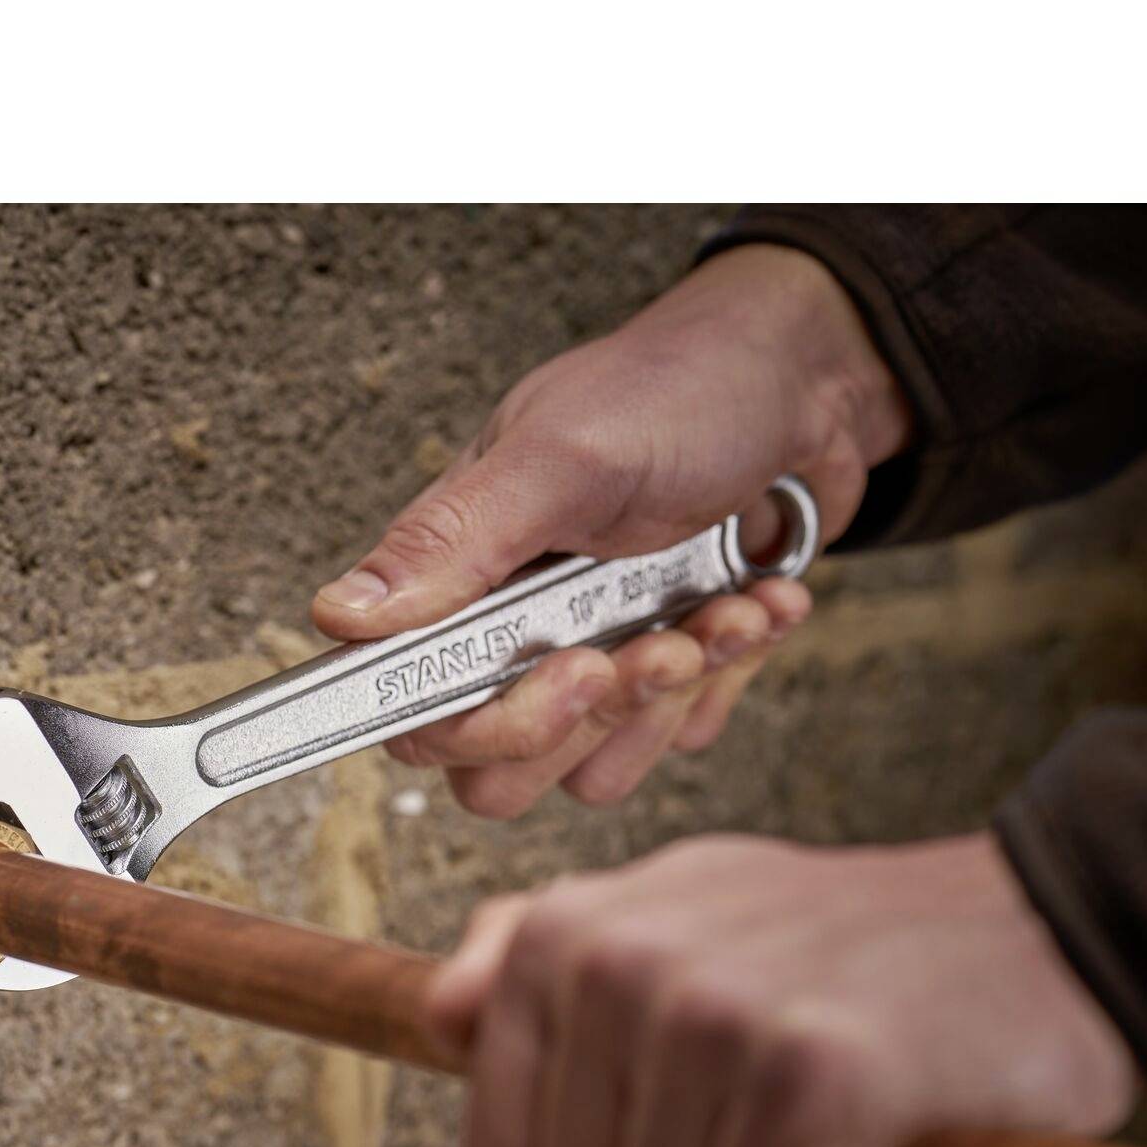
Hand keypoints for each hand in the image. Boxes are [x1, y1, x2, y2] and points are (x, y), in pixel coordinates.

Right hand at [312, 245, 914, 816]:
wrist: (807, 376)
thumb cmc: (679, 388)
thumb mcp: (563, 453)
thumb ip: (453, 541)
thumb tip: (339, 616)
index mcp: (461, 579)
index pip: (421, 717)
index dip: (488, 729)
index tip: (574, 671)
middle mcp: (513, 632)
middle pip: (502, 770)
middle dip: (595, 718)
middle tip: (654, 645)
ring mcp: (591, 655)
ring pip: (595, 770)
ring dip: (674, 696)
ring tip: (720, 608)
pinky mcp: (664, 671)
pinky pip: (678, 734)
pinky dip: (729, 671)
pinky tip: (752, 597)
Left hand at [422, 832, 1135, 1146]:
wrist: (1039, 926)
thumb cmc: (840, 952)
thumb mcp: (674, 916)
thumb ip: (539, 965)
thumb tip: (438, 1016)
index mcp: (562, 937)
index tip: (681, 1137)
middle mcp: (616, 962)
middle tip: (771, 1135)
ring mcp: (707, 1012)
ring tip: (828, 1122)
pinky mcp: (808, 1071)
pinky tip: (877, 1138)